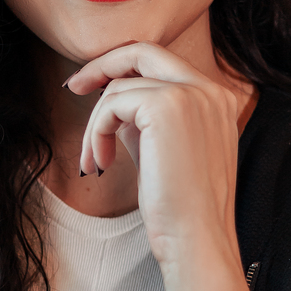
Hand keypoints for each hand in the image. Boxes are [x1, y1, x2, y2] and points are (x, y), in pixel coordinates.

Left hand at [66, 43, 243, 272]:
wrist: (196, 238)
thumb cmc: (180, 207)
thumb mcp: (165, 150)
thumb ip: (146, 119)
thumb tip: (112, 99)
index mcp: (216, 99)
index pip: (163, 62)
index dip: (123, 67)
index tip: (91, 85)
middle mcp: (209, 89)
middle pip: (144, 51)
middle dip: (102, 65)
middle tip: (74, 87)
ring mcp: (191, 94)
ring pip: (119, 87)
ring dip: (96, 125)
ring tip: (94, 162)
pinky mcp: (167, 106)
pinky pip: (111, 104)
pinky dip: (96, 133)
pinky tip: (100, 164)